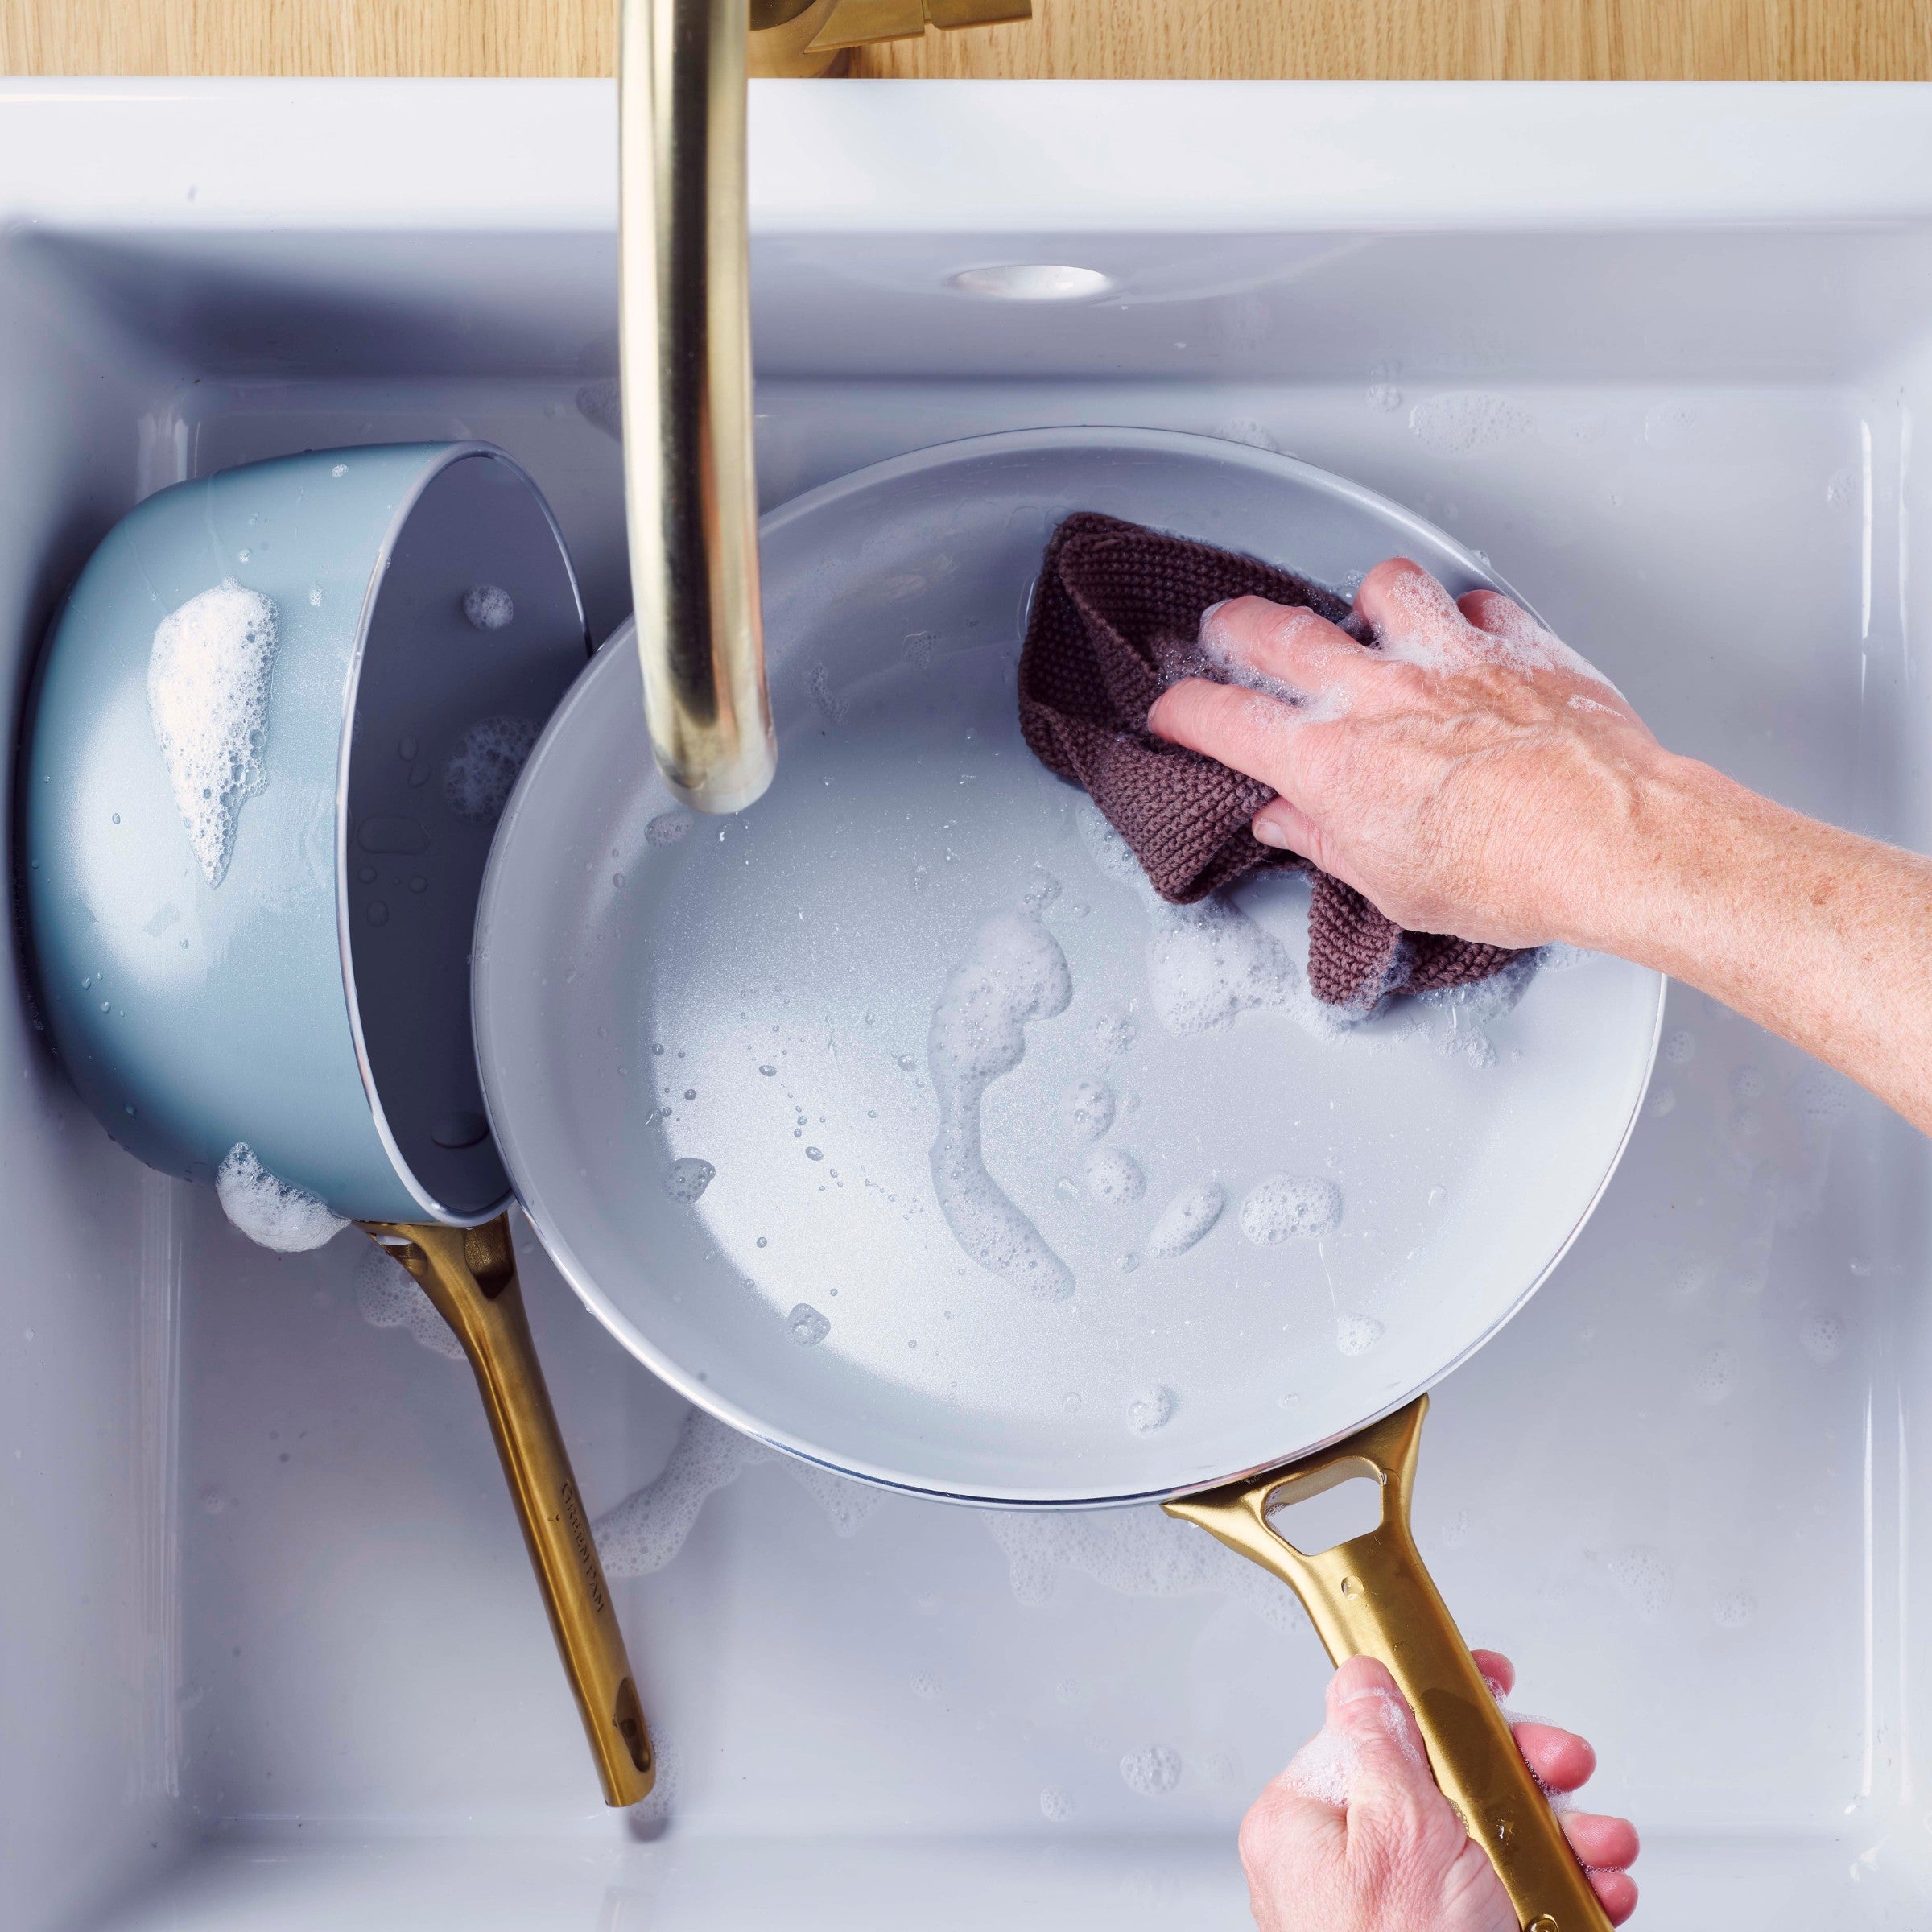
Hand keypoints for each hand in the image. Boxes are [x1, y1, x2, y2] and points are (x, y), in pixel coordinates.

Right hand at [1146, 559, 1664, 950]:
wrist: (1610, 840)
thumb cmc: (1510, 872)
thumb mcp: (1392, 885)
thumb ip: (1327, 841)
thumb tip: (1290, 825)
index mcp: (1332, 762)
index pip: (1222, 719)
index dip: (1184, 713)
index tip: (1177, 715)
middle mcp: (1379, 695)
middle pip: (1276, 632)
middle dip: (1235, 627)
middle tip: (1228, 630)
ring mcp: (1448, 659)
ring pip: (1382, 587)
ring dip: (1366, 602)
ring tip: (1369, 621)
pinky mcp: (1517, 645)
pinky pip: (1478, 603)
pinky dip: (1465, 617)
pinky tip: (1468, 640)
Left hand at [1240, 1653, 1637, 1931]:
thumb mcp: (1398, 1831)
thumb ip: (1385, 1743)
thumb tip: (1366, 1676)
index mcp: (1309, 1820)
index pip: (1372, 1725)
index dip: (1439, 1699)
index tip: (1491, 1683)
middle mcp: (1348, 1862)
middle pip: (1443, 1780)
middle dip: (1522, 1771)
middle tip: (1565, 1767)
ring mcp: (1405, 1907)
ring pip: (1491, 1839)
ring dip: (1562, 1833)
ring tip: (1601, 1844)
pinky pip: (1510, 1898)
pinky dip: (1562, 1890)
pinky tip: (1598, 1889)